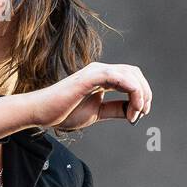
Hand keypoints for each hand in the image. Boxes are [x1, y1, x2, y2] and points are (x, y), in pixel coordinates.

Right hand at [26, 61, 151, 132]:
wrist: (41, 113)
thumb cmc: (63, 113)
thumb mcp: (96, 113)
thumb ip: (114, 110)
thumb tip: (133, 111)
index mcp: (102, 78)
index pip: (131, 78)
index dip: (141, 95)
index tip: (139, 115)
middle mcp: (101, 71)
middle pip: (134, 73)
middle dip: (145, 93)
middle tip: (142, 113)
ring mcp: (96, 71)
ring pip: (130, 74)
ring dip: (141, 94)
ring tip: (137, 113)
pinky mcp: (90, 76)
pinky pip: (119, 77)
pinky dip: (132, 91)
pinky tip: (132, 108)